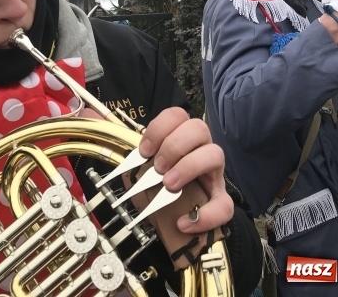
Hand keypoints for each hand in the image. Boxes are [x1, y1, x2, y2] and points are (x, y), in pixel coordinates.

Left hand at [139, 107, 232, 233]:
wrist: (168, 218)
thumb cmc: (155, 187)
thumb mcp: (141, 170)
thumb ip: (133, 159)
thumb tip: (112, 141)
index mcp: (180, 137)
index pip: (177, 115)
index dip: (159, 128)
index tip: (144, 150)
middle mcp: (201, 148)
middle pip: (199, 128)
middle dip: (174, 146)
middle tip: (158, 167)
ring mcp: (214, 173)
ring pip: (216, 153)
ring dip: (189, 167)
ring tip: (169, 185)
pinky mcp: (221, 200)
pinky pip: (224, 205)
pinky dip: (205, 215)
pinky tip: (184, 222)